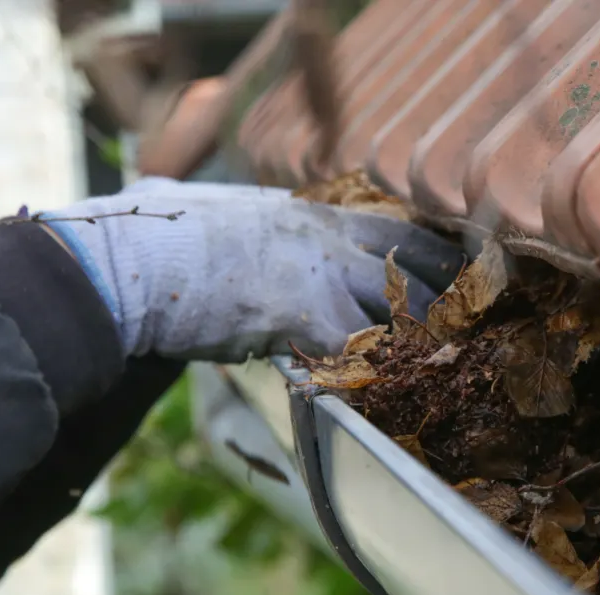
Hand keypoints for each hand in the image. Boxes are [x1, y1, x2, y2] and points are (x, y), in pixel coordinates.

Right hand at [43, 178, 463, 361]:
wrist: (132, 258)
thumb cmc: (154, 229)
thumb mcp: (201, 203)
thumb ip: (221, 206)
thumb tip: (176, 192)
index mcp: (310, 213)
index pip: (395, 229)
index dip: (430, 254)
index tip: (454, 272)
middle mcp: (329, 239)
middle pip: (417, 266)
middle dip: (445, 299)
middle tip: (467, 326)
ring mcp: (324, 275)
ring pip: (400, 313)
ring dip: (417, 344)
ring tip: (438, 370)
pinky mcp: (307, 318)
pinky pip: (360, 355)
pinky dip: (372, 378)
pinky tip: (381, 396)